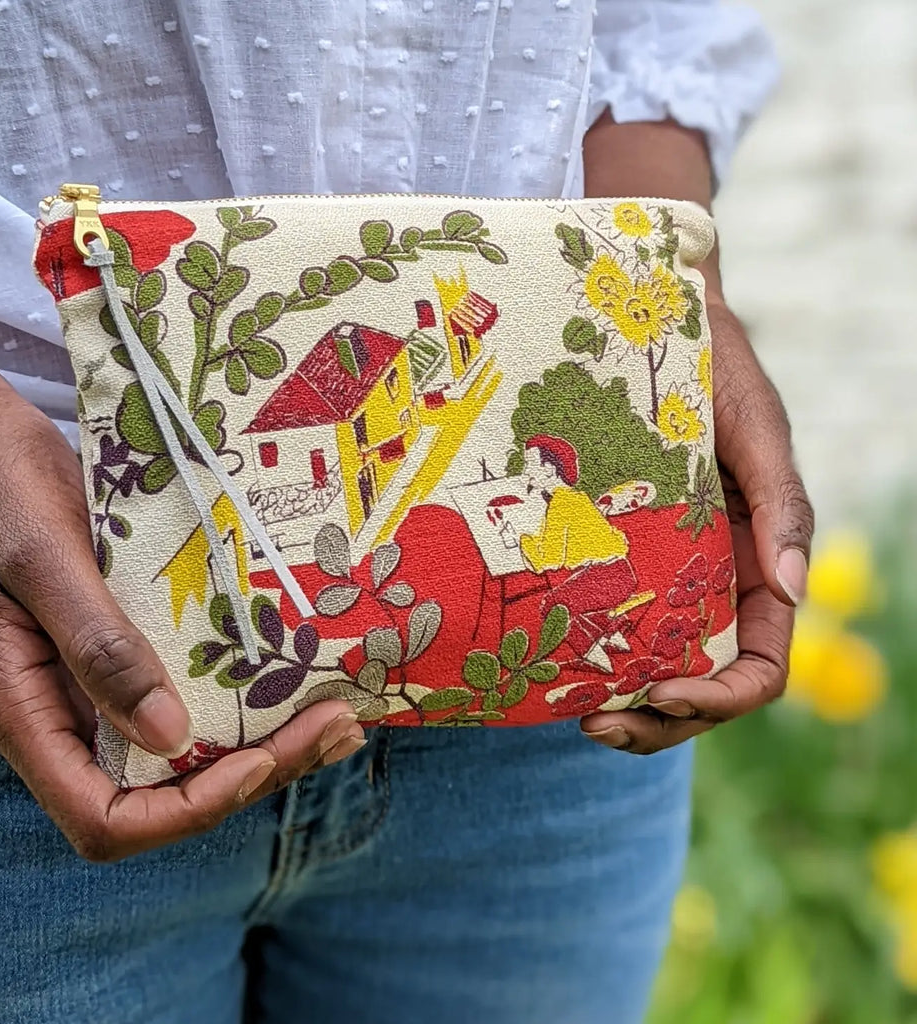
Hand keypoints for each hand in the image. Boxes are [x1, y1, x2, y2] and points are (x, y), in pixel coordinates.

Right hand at [0, 320, 363, 860]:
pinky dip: (244, 705)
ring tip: (339, 716)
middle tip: (335, 728)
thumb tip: (168, 736)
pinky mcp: (122, 657)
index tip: (258, 762)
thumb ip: (97, 647)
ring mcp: (93, 690)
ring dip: (263, 747)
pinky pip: (187, 702)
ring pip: (182, 757)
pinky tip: (295, 682)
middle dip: (251, 776)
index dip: (186, 809)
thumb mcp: (43, 561)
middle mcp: (62, 718)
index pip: (105, 818)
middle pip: (160, 795)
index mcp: (24, 713)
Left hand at [581, 301, 814, 753]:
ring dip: (626, 706)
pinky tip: (558, 670)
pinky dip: (597, 662)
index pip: (759, 664)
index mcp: (758, 565)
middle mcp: (713, 583)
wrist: (653, 326)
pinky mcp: (621, 558)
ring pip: (656, 669)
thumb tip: (793, 589)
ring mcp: (667, 577)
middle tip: (596, 725)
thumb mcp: (757, 433)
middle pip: (702, 685)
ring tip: (576, 713)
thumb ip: (783, 507)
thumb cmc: (717, 374)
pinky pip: (616, 627)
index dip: (722, 698)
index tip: (667, 696)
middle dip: (661, 720)